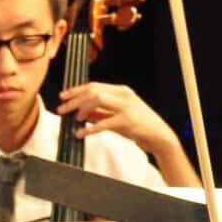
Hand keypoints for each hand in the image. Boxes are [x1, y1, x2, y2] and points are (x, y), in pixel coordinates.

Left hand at [56, 81, 176, 154]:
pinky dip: (89, 129)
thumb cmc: (139, 125)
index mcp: (121, 91)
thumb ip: (101, 113)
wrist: (159, 136)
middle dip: (74, 99)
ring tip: (74, 119)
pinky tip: (81, 134)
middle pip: (92, 91)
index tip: (63, 96)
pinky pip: (103, 123)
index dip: (76, 90)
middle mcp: (123, 95)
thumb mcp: (118, 115)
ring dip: (81, 109)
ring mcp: (125, 107)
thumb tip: (81, 113)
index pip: (94, 85)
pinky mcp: (126, 121)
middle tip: (61, 109)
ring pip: (96, 100)